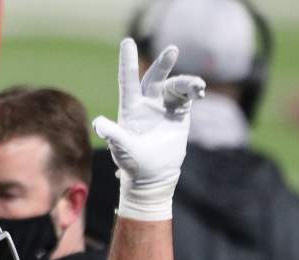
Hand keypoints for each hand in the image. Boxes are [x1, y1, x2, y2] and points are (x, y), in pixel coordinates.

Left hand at [92, 38, 204, 220]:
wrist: (153, 177)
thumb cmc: (133, 164)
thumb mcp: (122, 148)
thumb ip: (113, 134)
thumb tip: (98, 124)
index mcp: (130, 109)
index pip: (127, 81)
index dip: (127, 62)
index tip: (127, 42)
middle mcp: (146, 104)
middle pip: (154, 78)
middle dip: (163, 64)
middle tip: (172, 50)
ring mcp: (163, 108)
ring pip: (173, 86)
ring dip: (185, 83)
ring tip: (197, 87)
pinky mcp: (178, 114)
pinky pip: (186, 96)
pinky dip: (193, 91)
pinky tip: (200, 92)